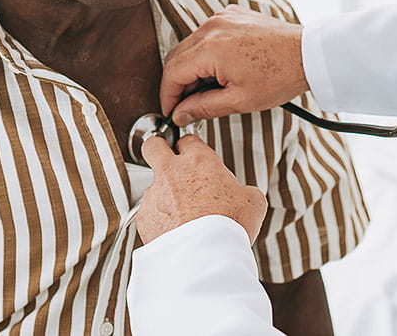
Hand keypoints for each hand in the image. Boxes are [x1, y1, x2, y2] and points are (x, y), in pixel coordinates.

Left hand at [136, 134, 266, 244]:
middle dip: (158, 148)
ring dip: (163, 193)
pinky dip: (159, 219)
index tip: (194, 156)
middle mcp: (171, 173)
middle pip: (153, 145)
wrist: (204, 256)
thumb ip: (243, 190)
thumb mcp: (252, 202)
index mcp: (198, 162)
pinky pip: (149, 212)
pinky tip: (174, 230)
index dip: (191, 147)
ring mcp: (154, 194)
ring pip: (153, 185)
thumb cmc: (228, 227)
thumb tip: (243, 194)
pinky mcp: (144, 217)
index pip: (188, 140)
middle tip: (166, 157)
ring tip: (181, 213)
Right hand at [159, 5, 307, 125]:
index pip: (172, 72)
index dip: (167, 96)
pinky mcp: (231, 14)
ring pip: (190, 45)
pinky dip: (206, 52)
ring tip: (209, 89)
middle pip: (177, 57)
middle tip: (187, 105)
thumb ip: (203, 107)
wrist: (307, 54)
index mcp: (210, 48)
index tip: (171, 112)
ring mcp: (221, 17)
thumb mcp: (239, 100)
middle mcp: (211, 27)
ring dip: (192, 67)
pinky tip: (220, 69)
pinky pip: (207, 34)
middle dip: (178, 83)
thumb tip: (180, 114)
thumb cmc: (279, 76)